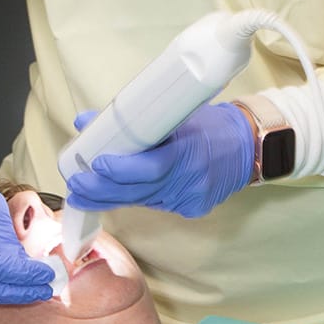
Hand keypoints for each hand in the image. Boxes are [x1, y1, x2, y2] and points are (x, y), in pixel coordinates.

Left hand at [65, 103, 254, 217]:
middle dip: (103, 190)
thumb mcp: (175, 114)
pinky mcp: (192, 209)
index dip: (122, 169)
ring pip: (143, 200)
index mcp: (189, 149)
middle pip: (140, 191)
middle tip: (76, 186)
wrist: (247, 146)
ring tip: (83, 194)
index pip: (152, 166)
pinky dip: (135, 198)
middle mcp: (191, 179)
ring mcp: (192, 199)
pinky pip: (157, 204)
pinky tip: (113, 196)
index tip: (97, 164)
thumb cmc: (208, 124)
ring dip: (111, 197)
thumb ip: (132, 121)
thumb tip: (85, 122)